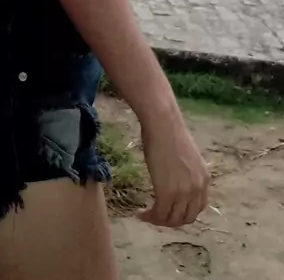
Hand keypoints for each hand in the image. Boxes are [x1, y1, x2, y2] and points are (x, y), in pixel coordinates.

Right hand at [137, 113, 209, 227]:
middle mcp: (198, 189)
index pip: (197, 208)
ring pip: (172, 219)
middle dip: (171, 221)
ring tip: (146, 215)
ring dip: (158, 221)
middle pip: (186, 218)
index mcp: (204, 179)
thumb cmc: (169, 133)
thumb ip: (185, 174)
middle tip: (156, 215)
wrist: (163, 124)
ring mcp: (184, 192)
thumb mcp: (186, 159)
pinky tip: (140, 213)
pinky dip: (150, 217)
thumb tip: (174, 181)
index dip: (182, 213)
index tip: (169, 210)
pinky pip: (160, 214)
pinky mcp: (167, 193)